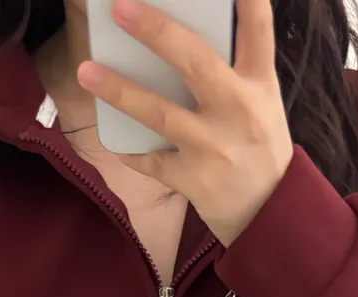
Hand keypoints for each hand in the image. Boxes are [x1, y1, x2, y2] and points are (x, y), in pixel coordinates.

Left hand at [77, 0, 294, 246]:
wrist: (271, 213)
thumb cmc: (258, 145)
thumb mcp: (261, 101)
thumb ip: (234, 68)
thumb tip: (180, 36)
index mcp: (259, 83)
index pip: (257, 29)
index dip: (246, 0)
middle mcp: (238, 109)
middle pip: (195, 62)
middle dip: (156, 32)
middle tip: (120, 8)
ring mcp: (214, 146)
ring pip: (160, 113)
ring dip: (120, 91)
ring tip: (86, 72)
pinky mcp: (195, 179)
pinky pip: (152, 160)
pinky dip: (131, 152)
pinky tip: (115, 142)